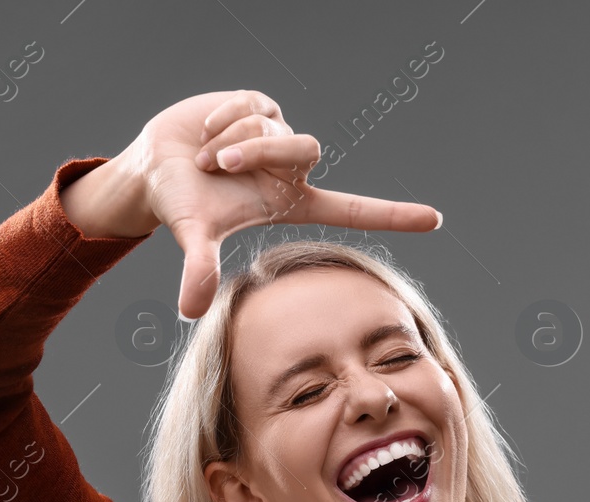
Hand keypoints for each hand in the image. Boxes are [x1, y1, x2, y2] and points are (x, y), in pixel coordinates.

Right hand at [112, 89, 441, 318]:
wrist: (155, 169)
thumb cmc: (183, 206)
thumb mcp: (194, 236)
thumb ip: (200, 270)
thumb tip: (190, 311)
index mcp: (290, 203)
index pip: (353, 209)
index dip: (392, 215)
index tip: (435, 220)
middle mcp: (292, 169)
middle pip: (309, 148)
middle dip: (259, 151)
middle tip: (219, 166)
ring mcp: (278, 135)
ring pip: (276, 125)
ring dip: (234, 139)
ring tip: (206, 157)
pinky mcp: (260, 106)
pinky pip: (253, 103)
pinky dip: (223, 118)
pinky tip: (206, 132)